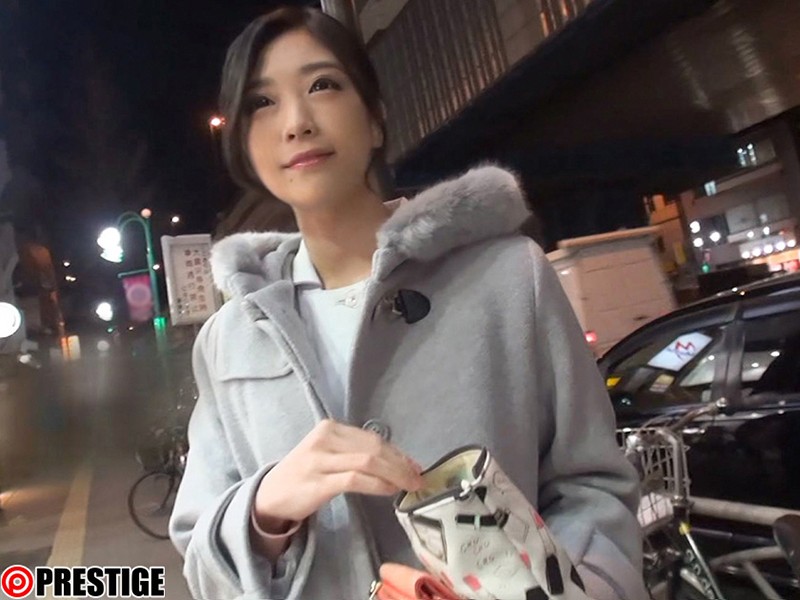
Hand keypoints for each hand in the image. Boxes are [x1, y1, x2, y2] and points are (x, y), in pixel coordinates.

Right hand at [253, 419, 423, 526]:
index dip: (398, 452)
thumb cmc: (305, 474)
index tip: (415, 465)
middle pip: (373, 448)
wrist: (270, 495)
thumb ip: (358, 454)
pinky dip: (377, 485)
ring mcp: (319, 460)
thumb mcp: (329, 455)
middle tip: (418, 478)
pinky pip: (355, 480)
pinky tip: (389, 491)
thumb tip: (399, 461)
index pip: (372, 438)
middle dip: (401, 464)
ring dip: (394, 474)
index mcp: (330, 428)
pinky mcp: (317, 482)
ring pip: (368, 462)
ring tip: (408, 485)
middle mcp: (324, 439)